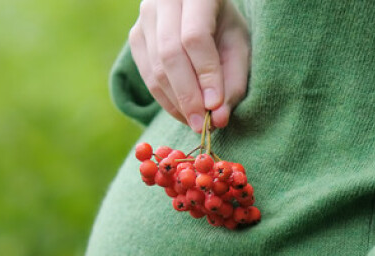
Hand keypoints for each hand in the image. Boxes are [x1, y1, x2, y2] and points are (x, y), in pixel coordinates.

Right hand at [128, 0, 249, 131]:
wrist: (197, 9)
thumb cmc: (224, 26)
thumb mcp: (239, 46)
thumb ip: (233, 81)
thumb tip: (218, 119)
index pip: (195, 38)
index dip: (205, 75)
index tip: (215, 106)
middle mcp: (163, 0)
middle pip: (169, 55)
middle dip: (187, 96)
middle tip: (202, 124)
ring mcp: (145, 18)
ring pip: (155, 68)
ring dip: (177, 102)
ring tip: (196, 122)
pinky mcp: (135, 37)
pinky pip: (147, 76)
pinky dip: (166, 100)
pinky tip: (183, 112)